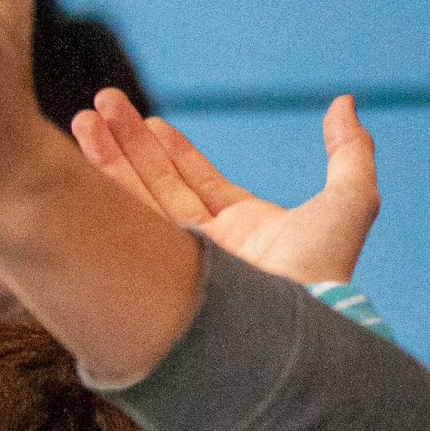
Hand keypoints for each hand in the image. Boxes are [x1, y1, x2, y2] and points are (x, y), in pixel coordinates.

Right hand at [72, 90, 378, 286]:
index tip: (147, 119)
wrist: (286, 329)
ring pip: (133, 195)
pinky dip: (100, 187)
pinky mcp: (150, 267)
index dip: (170, 148)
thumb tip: (343, 101)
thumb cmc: (321, 270)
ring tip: (82, 117)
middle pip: (157, 180)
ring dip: (105, 155)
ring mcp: (175, 257)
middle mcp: (204, 241)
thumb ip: (349, 151)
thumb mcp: (350, 201)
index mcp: (242, 225)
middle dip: (127, 141)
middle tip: (102, 101)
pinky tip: (79, 158)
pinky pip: (121, 219)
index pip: (195, 178)